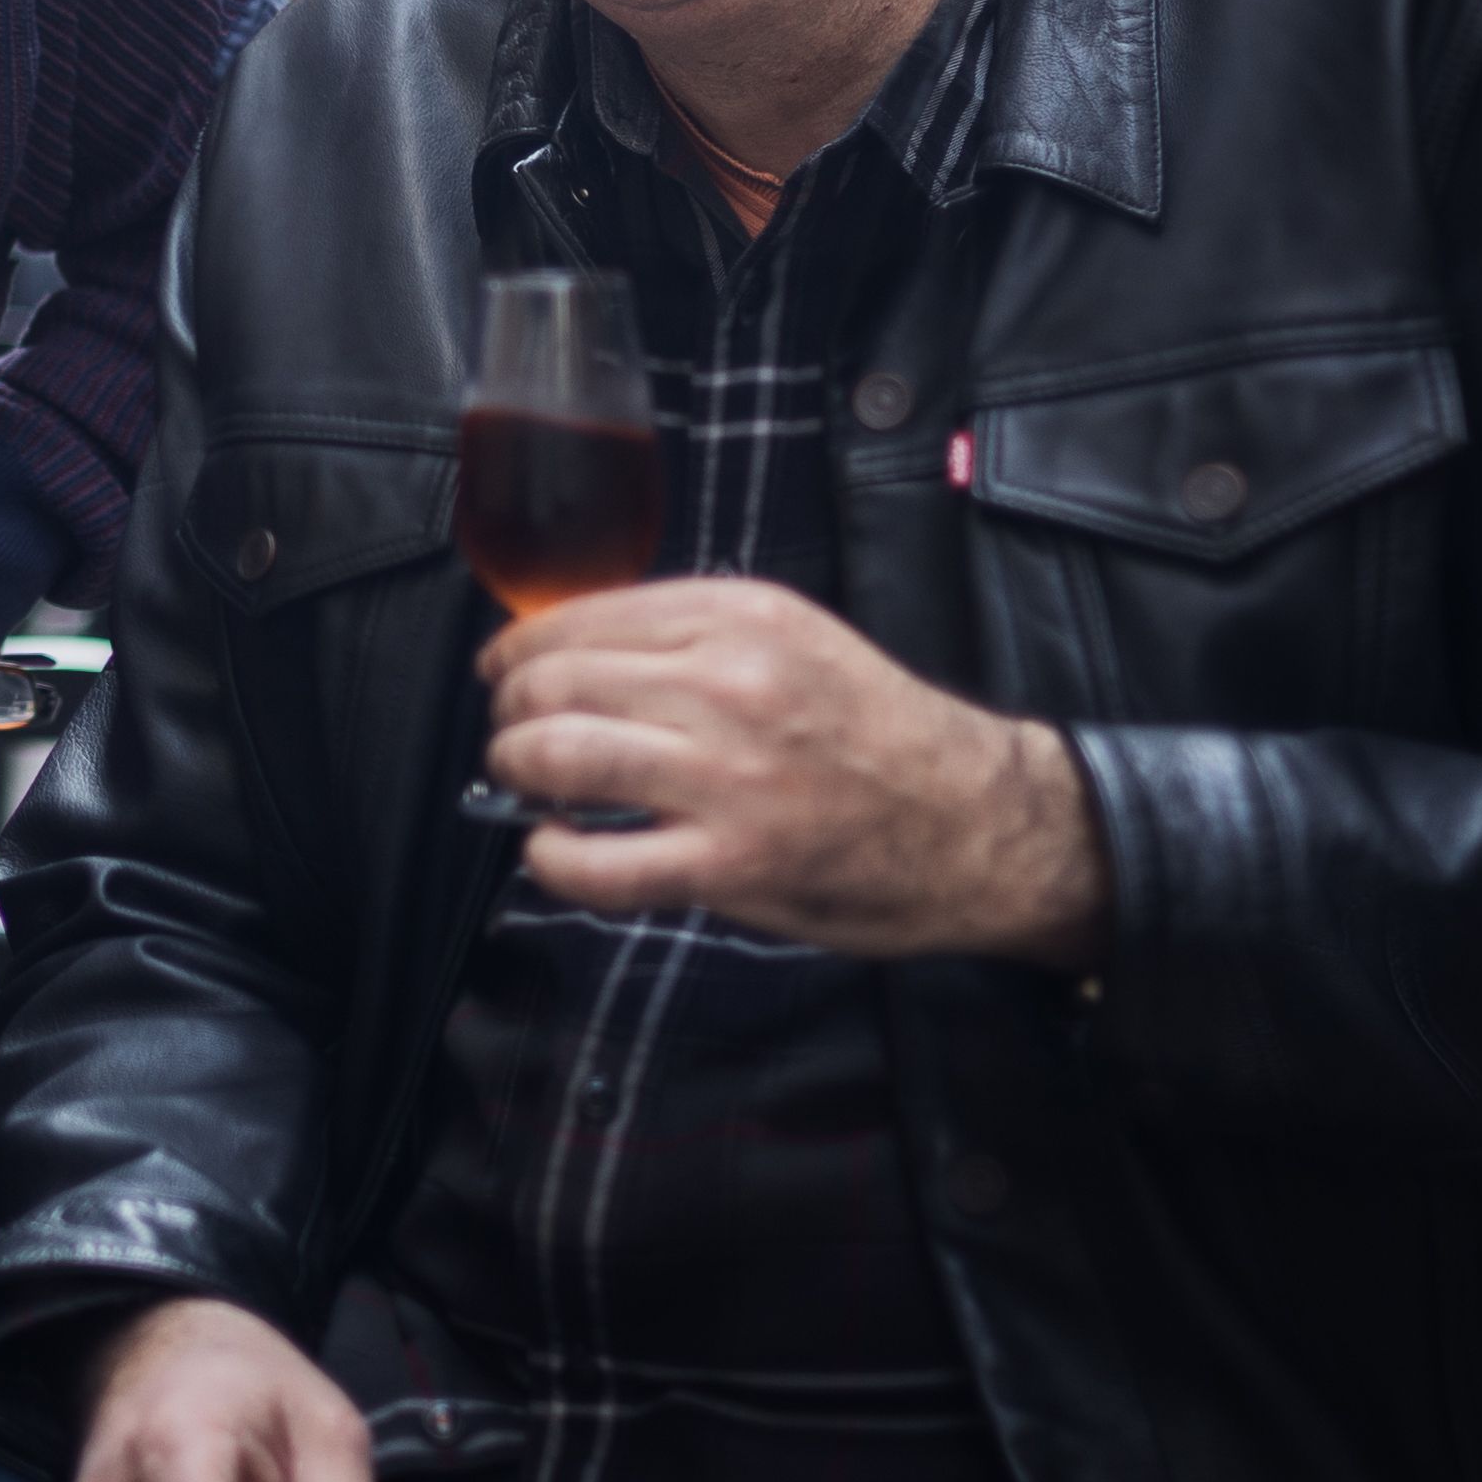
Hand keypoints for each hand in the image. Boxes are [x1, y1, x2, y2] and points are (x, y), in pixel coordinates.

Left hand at [479, 577, 1103, 963]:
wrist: (977, 822)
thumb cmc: (881, 733)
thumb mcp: (796, 639)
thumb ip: (696, 634)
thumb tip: (577, 646)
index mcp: (741, 618)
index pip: (581, 617)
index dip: (519, 649)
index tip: (504, 671)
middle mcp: (728, 685)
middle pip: (554, 683)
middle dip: (510, 711)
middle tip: (512, 732)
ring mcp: (727, 777)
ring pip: (557, 758)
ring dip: (516, 771)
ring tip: (525, 783)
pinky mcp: (731, 863)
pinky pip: (597, 862)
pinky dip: (551, 858)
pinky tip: (554, 850)